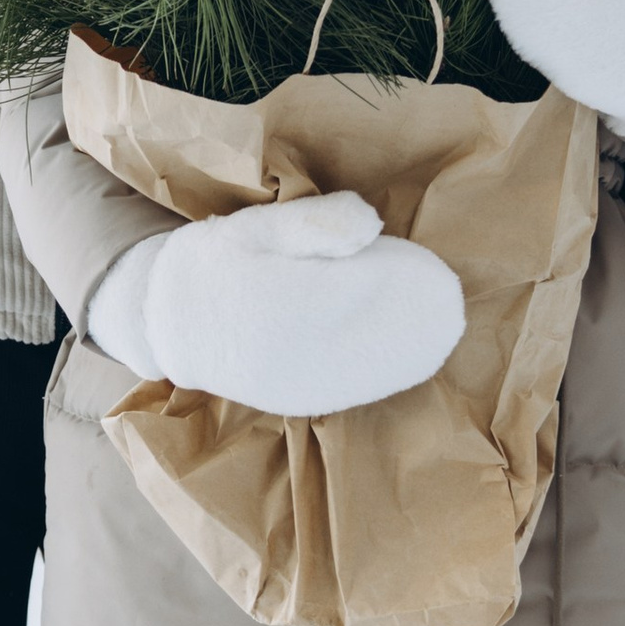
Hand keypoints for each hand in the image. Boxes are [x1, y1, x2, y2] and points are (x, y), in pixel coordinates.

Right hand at [88, 192, 465, 415]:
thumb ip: (313, 222)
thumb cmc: (219, 261)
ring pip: (372, 367)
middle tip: (449, 293)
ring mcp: (295, 385)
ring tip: (443, 319)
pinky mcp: (303, 403)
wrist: (176, 323)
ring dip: (414, 345)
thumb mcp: (255, 225)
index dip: (400, 279)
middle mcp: (285, 352)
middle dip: (415, 315)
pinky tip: (420, 349)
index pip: (352, 290)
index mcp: (271, 299)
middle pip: (370, 332)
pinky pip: (361, 387)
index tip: (433, 267)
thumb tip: (372, 224)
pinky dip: (395, 367)